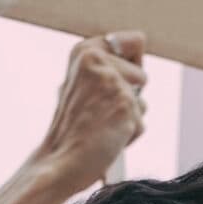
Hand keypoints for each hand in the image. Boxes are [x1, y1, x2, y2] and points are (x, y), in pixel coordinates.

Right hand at [31, 32, 148, 194]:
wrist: (60, 162)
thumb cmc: (71, 130)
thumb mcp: (81, 86)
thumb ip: (106, 67)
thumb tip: (139, 43)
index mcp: (84, 51)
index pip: (136, 41)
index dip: (131, 68)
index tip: (111, 85)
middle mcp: (97, 59)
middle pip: (142, 74)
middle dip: (129, 97)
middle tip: (99, 112)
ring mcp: (112, 81)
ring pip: (141, 101)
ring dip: (127, 118)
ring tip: (101, 125)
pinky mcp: (125, 104)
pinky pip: (141, 122)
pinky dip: (129, 134)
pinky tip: (106, 136)